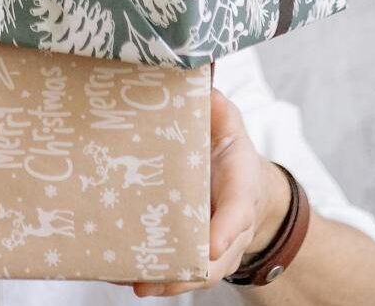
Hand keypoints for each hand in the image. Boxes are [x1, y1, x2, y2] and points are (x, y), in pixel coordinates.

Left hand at [131, 87, 290, 296]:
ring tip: (136, 282)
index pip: (238, 213)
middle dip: (188, 273)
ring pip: (199, 274)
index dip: (225, 230)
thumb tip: (206, 92)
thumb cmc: (233, 155)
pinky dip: (159, 279)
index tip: (211, 246)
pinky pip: (183, 273)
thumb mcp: (232, 127)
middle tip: (155, 278)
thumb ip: (220, 112)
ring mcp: (217, 246)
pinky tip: (127, 276)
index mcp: (241, 190)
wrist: (247, 186)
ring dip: (169, 283)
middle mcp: (231, 227)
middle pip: (216, 260)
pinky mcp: (198, 252)